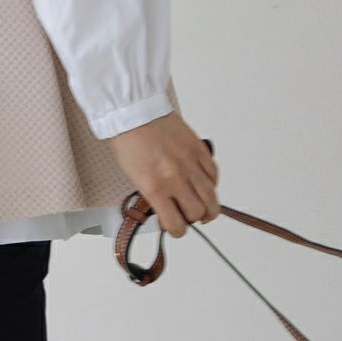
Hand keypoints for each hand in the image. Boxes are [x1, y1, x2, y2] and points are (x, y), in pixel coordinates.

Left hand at [106, 111, 219, 237]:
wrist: (133, 111)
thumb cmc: (128, 140)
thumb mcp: (135, 176)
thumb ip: (154, 196)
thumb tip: (168, 210)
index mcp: (155, 187)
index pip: (176, 224)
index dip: (176, 230)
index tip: (174, 226)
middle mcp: (175, 178)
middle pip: (197, 212)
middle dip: (192, 218)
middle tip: (186, 213)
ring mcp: (189, 163)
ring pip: (211, 197)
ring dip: (208, 207)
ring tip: (203, 208)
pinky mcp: (198, 149)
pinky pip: (213, 174)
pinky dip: (210, 183)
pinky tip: (203, 184)